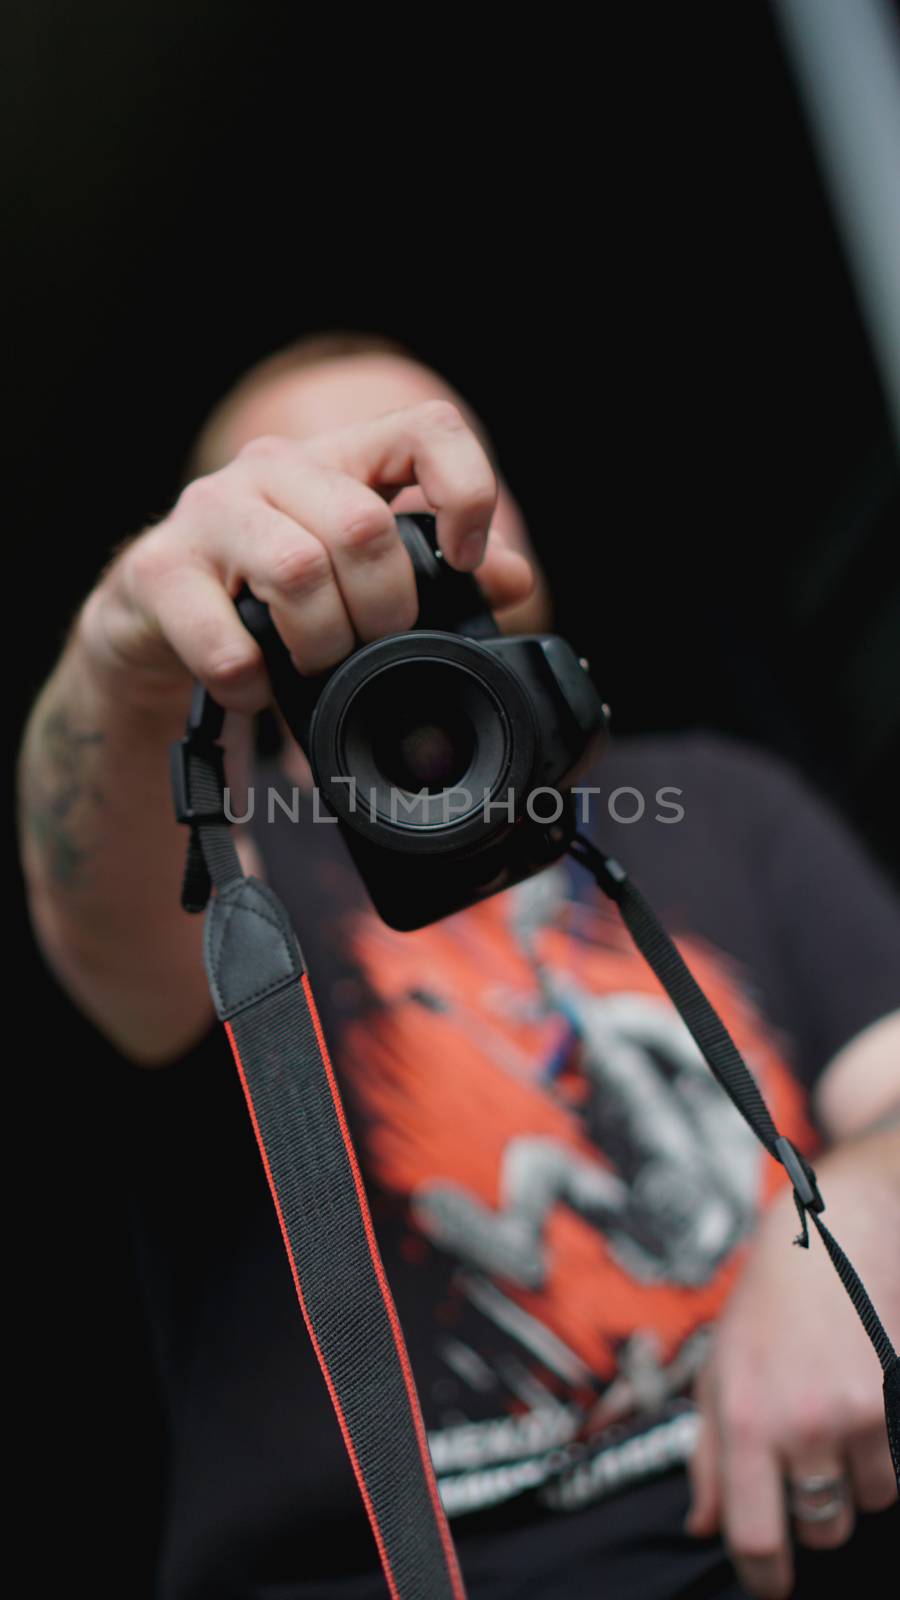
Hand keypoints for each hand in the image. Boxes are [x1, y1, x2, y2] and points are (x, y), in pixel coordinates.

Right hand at [80, 400, 533, 709]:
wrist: (153, 623)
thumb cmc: (269, 596)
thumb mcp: (357, 579)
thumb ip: (438, 574)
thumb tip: (513, 578)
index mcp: (339, 461)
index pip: (425, 429)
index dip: (463, 490)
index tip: (462, 560)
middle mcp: (273, 469)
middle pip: (362, 524)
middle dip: (385, 609)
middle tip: (373, 647)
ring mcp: (209, 512)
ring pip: (297, 569)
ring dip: (322, 643)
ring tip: (314, 667)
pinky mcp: (159, 570)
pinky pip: (226, 640)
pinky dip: (253, 682)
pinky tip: (254, 688)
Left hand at [687, 1135, 899, 1598]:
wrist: (832, 1242)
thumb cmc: (767, 1305)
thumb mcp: (718, 1372)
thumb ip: (708, 1457)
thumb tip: (702, 1526)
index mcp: (745, 1420)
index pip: (754, 1537)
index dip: (765, 1577)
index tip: (771, 1582)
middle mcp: (802, 1424)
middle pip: (820, 1530)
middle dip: (812, 1511)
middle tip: (804, 1463)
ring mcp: (857, 1416)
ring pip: (867, 1503)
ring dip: (853, 1479)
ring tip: (834, 1419)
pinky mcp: (898, 1403)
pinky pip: (897, 1471)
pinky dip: (885, 1455)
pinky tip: (863, 1407)